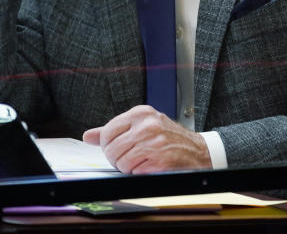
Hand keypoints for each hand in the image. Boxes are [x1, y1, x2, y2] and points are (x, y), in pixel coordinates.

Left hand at [82, 105, 211, 173]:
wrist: (199, 151)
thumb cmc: (169, 137)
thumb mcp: (142, 125)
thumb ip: (113, 130)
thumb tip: (88, 137)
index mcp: (140, 113)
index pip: (108, 131)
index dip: (107, 145)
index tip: (115, 148)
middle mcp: (147, 125)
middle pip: (112, 148)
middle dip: (116, 158)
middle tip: (127, 158)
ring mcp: (154, 142)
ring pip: (121, 162)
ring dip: (127, 167)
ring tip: (139, 162)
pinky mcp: (160, 160)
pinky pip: (135, 171)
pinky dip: (139, 173)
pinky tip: (149, 166)